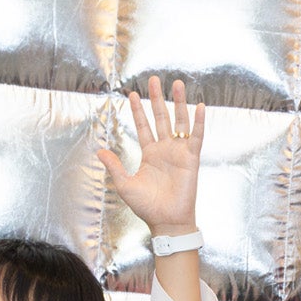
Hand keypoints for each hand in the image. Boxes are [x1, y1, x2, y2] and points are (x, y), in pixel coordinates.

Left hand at [99, 77, 204, 233]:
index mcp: (149, 154)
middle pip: (160, 117)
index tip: (131, 94)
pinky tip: (200, 107)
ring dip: (178, 103)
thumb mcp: (125, 185)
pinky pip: (196, 137)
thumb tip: (100, 151)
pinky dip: (199, 122)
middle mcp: (164, 150)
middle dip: (157, 98)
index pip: (143, 126)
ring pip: (179, 121)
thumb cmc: (147, 207)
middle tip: (154, 80)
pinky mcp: (191, 159)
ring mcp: (179, 152)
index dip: (137, 111)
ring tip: (177, 84)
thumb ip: (115, 166)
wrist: (166, 221)